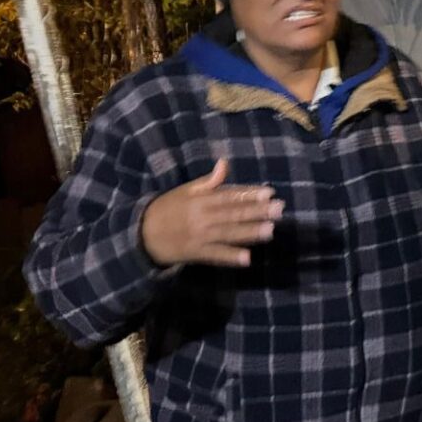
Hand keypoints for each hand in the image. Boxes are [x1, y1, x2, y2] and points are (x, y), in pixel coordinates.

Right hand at [140, 158, 282, 267]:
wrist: (141, 234)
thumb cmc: (168, 208)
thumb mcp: (185, 191)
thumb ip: (208, 181)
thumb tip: (224, 163)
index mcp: (200, 200)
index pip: (229, 196)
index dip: (249, 194)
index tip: (269, 192)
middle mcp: (202, 217)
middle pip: (233, 214)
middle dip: (257, 212)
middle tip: (279, 209)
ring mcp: (200, 236)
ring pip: (228, 234)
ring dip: (250, 233)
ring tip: (271, 230)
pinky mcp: (197, 253)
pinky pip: (216, 256)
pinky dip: (230, 257)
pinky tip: (247, 258)